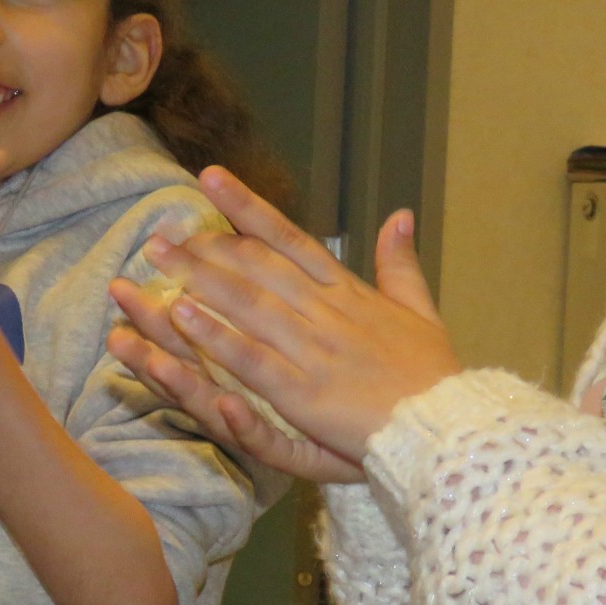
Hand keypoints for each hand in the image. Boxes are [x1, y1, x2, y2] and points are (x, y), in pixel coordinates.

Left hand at [110, 166, 460, 467]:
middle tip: (160, 231)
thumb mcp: (422, 311)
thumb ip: (401, 263)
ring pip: (248, 305)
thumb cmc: (434, 375)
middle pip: (257, 268)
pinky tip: (182, 314)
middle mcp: (326, 313)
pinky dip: (216, 334)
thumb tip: (399, 214)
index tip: (210, 178)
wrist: (447, 426)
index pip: (290, 238)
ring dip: (199, 279)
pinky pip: (251, 358)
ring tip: (158, 260)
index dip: (247, 207)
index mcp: (349, 293)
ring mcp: (314, 351)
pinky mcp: (304, 392)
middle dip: (206, 247)